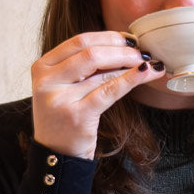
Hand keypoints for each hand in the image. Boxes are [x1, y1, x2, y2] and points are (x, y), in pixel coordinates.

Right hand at [31, 32, 161, 158]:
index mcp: (42, 67)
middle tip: (144, 52)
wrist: (57, 156)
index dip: (108, 37)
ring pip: (102, 71)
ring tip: (151, 64)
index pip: (78, 41)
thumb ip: (81, 68)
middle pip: (90, 52)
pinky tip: (146, 73)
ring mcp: (60, 98)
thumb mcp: (65, 88)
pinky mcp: (77, 115)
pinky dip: (130, 79)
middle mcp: (47, 80)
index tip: (130, 39)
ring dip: (131, 64)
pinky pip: (109, 91)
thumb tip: (121, 47)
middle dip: (122, 49)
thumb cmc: (66, 120)